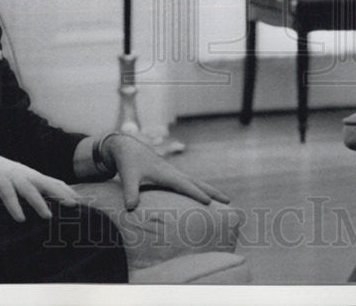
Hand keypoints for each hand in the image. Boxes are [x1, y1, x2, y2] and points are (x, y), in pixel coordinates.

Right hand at [0, 139, 81, 221]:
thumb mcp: (14, 180)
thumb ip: (27, 188)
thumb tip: (41, 202)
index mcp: (30, 175)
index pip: (53, 182)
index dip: (67, 191)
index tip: (81, 201)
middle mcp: (24, 174)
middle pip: (46, 183)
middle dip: (61, 194)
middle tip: (74, 206)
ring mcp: (11, 176)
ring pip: (29, 189)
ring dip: (39, 203)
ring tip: (48, 216)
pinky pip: (7, 193)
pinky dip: (14, 206)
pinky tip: (20, 218)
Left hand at [101, 134, 230, 211]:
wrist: (126, 147)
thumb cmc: (128, 163)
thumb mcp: (127, 177)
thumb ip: (129, 192)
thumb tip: (130, 209)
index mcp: (166, 173)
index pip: (185, 185)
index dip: (196, 194)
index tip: (209, 202)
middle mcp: (173, 173)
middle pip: (197, 183)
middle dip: (212, 191)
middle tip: (228, 201)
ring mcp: (173, 173)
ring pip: (195, 182)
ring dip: (209, 190)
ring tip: (223, 200)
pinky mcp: (169, 174)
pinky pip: (189, 183)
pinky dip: (199, 188)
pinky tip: (202, 196)